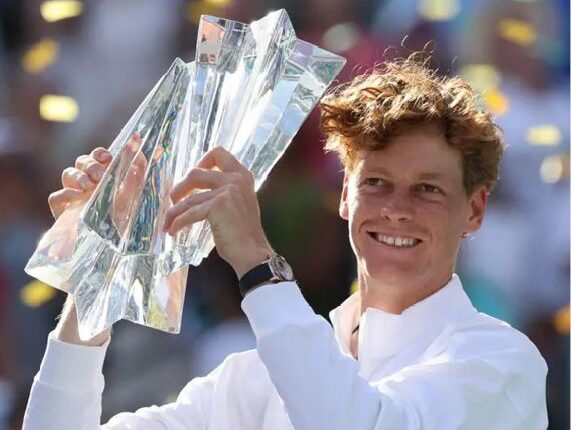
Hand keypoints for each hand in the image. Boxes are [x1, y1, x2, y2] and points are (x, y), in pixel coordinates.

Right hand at [48, 133, 145, 235]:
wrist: (108, 244)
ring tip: (90, 186)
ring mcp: (72, 193)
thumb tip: (161, 150)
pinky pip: (57, 196)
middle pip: (82, 161)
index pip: (97, 155)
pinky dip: (67, 194)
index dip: (100, 153)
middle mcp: (86, 181)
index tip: (108, 158)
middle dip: (91, 165)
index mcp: (103, 174)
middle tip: (100, 175)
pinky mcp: (61, 208)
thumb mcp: (136, 191)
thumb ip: (144, 170)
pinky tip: (79, 198)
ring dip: (79, 176)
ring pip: (68, 173)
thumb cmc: (122, 214)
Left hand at [163, 147, 272, 277]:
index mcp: (242, 175)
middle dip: (180, 188)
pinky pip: (188, 213)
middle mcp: (236, 179)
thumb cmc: (244, 233)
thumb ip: (226, 189)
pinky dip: (177, 222)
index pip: (218, 153)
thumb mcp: (240, 202)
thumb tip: (196, 189)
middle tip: (174, 201)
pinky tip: (173, 231)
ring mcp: (227, 191)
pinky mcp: (218, 206)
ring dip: (174, 212)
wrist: (253, 252)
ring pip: (188, 198)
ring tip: (168, 223)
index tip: (193, 178)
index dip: (201, 162)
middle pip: (195, 173)